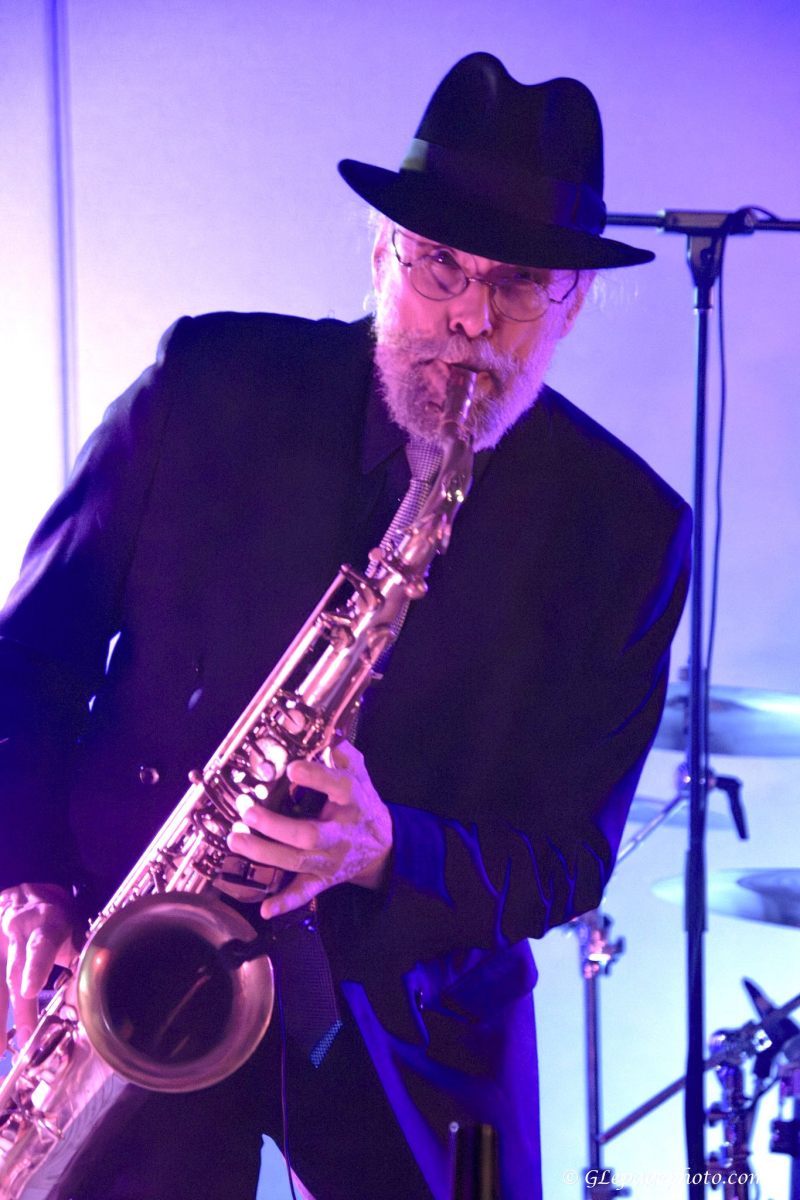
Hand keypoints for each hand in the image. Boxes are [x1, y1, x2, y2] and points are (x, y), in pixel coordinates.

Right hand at [0, 883, 76, 1048]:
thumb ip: (79, 954)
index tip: (28, 990)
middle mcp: (16, 934)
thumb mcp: (73, 929)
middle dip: (16, 1010)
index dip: (34, 967)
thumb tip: (97, 987)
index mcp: (45, 925)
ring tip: (0, 1048)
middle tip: (19, 1041)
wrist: (24, 899)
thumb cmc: (54, 920)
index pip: (40, 946)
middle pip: (12, 973)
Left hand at [226, 740, 392, 920]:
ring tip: (235, 841)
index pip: (337, 787)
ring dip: (264, 853)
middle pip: (307, 835)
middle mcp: (340, 833)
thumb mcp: (359, 774)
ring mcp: (330, 859)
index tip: (292, 767)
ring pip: (296, 861)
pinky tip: (264, 908)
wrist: (383, 846)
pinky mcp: (323, 879)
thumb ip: (343, 754)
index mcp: (351, 801)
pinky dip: (285, 902)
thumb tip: (328, 736)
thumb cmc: (361, 803)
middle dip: (275, 826)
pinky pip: (303, 893)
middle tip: (247, 812)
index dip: (316, 777)